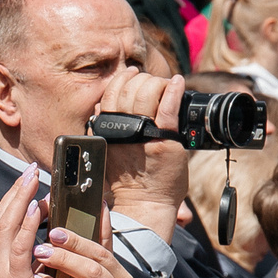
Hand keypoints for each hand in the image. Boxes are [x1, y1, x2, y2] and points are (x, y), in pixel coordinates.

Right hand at [0, 168, 48, 277]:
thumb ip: (27, 267)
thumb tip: (43, 250)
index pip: (1, 224)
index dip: (14, 201)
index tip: (28, 186)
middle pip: (1, 215)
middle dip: (16, 191)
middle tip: (31, 171)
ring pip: (7, 222)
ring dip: (21, 197)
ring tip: (34, 178)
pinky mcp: (11, 276)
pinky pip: (19, 242)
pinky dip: (26, 222)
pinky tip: (36, 207)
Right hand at [101, 69, 186, 238]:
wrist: (144, 203)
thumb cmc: (128, 180)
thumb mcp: (107, 150)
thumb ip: (104, 128)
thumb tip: (99, 107)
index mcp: (107, 129)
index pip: (111, 92)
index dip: (123, 79)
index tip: (132, 74)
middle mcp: (123, 129)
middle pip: (130, 88)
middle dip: (143, 80)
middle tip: (152, 83)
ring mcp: (144, 133)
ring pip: (148, 92)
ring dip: (158, 83)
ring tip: (165, 85)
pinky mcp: (164, 139)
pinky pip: (169, 106)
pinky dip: (174, 89)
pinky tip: (178, 83)